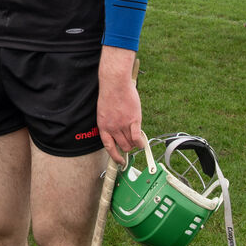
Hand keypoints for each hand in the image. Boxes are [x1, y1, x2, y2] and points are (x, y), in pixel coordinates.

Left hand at [97, 48, 141, 166]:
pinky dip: (141, 142)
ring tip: (136, 140)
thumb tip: (117, 133)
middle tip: (131, 144)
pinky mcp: (134, 120)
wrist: (115, 83)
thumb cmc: (110, 94)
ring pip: (131, 143)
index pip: (108, 147)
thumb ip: (110, 123)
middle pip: (123, 146)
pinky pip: (138, 138)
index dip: (115, 156)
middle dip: (128, 147)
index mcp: (103, 126)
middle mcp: (112, 128)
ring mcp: (123, 125)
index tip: (120, 161)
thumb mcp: (104, 112)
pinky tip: (142, 142)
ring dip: (134, 144)